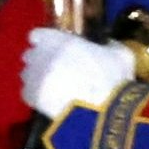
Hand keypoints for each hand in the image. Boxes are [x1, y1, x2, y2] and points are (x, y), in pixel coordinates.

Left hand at [21, 27, 136, 121]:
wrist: (103, 113)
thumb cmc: (114, 79)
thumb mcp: (121, 55)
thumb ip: (109, 45)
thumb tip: (107, 44)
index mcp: (60, 41)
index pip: (37, 35)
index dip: (45, 41)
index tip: (54, 46)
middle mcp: (42, 56)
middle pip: (31, 54)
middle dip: (40, 59)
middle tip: (56, 67)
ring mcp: (34, 77)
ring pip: (27, 73)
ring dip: (37, 76)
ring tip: (53, 85)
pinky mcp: (31, 97)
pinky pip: (27, 92)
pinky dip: (36, 94)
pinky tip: (49, 99)